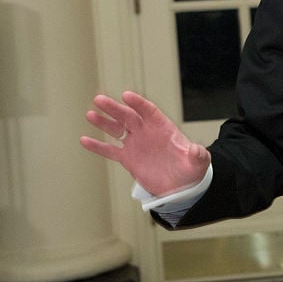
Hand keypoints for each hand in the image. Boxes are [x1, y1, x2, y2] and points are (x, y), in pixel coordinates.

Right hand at [80, 90, 210, 196]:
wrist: (181, 185)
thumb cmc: (191, 169)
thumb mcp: (198, 161)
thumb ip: (197, 155)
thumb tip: (197, 151)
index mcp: (163, 128)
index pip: (149, 111)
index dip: (138, 103)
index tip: (126, 96)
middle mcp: (147, 132)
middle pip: (128, 116)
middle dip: (115, 108)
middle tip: (99, 99)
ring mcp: (136, 144)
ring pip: (117, 129)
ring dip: (104, 122)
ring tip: (90, 114)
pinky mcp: (128, 158)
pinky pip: (110, 150)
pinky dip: (98, 145)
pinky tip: (85, 140)